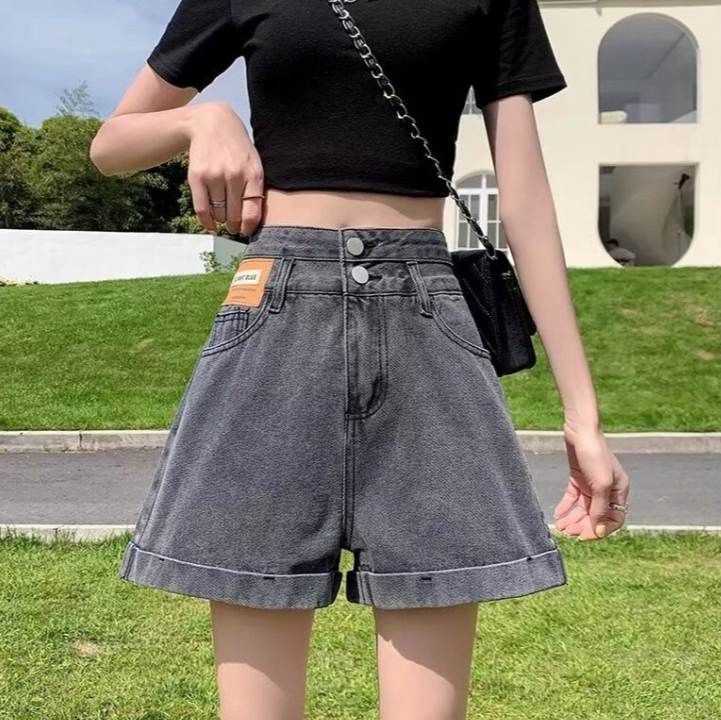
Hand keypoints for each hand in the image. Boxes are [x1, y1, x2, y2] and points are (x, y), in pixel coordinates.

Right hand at [186, 101, 264, 235]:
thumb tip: (252, 221)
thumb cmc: (237, 149)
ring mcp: (214, 176)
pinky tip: (210, 224)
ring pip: (219, 214)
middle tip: (234, 227)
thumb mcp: (254, 164)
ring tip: (223, 216)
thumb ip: (255, 189)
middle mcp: (234, 176)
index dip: (248, 228)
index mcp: (253, 175)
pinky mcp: (197, 177)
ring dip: (221, 220)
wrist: (212, 123)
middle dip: (234, 226)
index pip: (252, 213)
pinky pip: (202, 209)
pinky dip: (206, 221)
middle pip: (234, 216)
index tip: (246, 231)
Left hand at [554, 421, 630, 540]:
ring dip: (573, 518)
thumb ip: (599, 509)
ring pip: (583, 508)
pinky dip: (566, 506)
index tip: (585, 536)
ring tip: (561, 526)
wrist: (580, 431)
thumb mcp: (601, 485)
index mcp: (619, 491)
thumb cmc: (595, 455)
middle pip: (596, 515)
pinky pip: (572, 498)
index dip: (600, 529)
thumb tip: (599, 532)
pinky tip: (558, 514)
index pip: (614, 519)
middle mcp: (607, 490)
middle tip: (568, 532)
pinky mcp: (578, 478)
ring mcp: (592, 484)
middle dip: (583, 525)